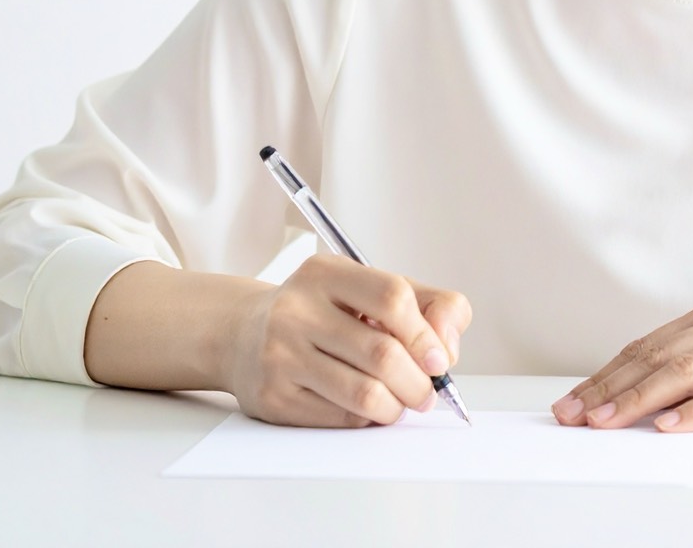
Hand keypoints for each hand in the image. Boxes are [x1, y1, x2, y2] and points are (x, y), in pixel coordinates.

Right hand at [225, 255, 471, 427]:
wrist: (243, 334)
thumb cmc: (321, 311)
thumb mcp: (367, 288)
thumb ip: (425, 303)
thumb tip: (449, 344)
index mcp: (326, 273)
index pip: (391, 297)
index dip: (425, 333)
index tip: (440, 359)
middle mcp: (298, 309)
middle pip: (382, 353)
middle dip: (418, 382)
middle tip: (427, 393)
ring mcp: (281, 354)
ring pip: (364, 393)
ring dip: (397, 406)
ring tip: (402, 403)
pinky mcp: (273, 397)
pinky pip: (340, 417)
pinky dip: (367, 418)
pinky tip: (368, 407)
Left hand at [551, 295, 692, 431]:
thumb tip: (652, 401)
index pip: (648, 346)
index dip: (607, 373)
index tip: (573, 400)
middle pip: (656, 356)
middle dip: (608, 388)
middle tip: (572, 415)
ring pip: (685, 370)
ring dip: (638, 398)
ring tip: (604, 422)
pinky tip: (670, 425)